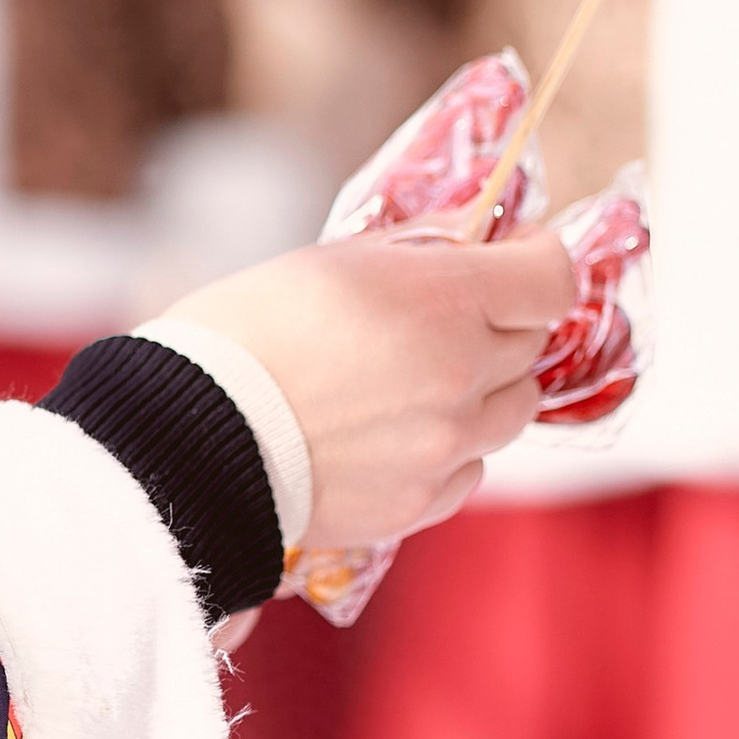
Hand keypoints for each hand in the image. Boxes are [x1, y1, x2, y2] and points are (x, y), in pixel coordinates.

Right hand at [162, 225, 575, 551]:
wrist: (187, 443)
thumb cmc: (244, 334)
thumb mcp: (332, 260)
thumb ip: (416, 250)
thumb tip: (472, 235)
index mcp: (443, 303)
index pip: (552, 278)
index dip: (538, 260)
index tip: (515, 254)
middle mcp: (460, 377)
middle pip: (531, 343)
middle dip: (498, 322)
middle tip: (444, 317)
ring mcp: (445, 447)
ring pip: (511, 411)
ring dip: (481, 389)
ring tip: (415, 382)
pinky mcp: (420, 503)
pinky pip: (470, 469)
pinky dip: (449, 449)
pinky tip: (393, 435)